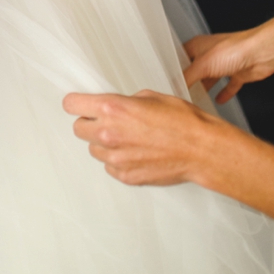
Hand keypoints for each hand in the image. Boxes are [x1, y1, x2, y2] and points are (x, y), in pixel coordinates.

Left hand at [62, 89, 221, 186]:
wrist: (202, 150)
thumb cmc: (182, 121)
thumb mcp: (150, 97)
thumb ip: (125, 101)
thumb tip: (115, 107)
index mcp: (112, 108)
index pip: (71, 105)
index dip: (76, 104)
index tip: (80, 105)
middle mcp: (109, 133)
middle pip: (78, 128)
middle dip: (89, 123)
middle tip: (106, 121)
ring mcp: (116, 158)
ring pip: (93, 149)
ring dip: (103, 143)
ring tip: (127, 138)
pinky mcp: (125, 176)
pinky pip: (109, 166)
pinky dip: (117, 160)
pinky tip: (135, 153)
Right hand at [183, 2, 273, 102]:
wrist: (261, 53)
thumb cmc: (233, 50)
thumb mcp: (203, 65)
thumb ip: (187, 77)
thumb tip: (174, 86)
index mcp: (198, 46)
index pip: (180, 57)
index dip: (173, 68)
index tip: (166, 81)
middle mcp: (209, 54)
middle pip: (195, 69)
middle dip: (188, 80)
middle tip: (179, 93)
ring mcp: (224, 64)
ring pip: (211, 78)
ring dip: (205, 87)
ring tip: (195, 99)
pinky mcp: (237, 73)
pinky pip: (229, 85)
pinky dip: (224, 93)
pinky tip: (219, 101)